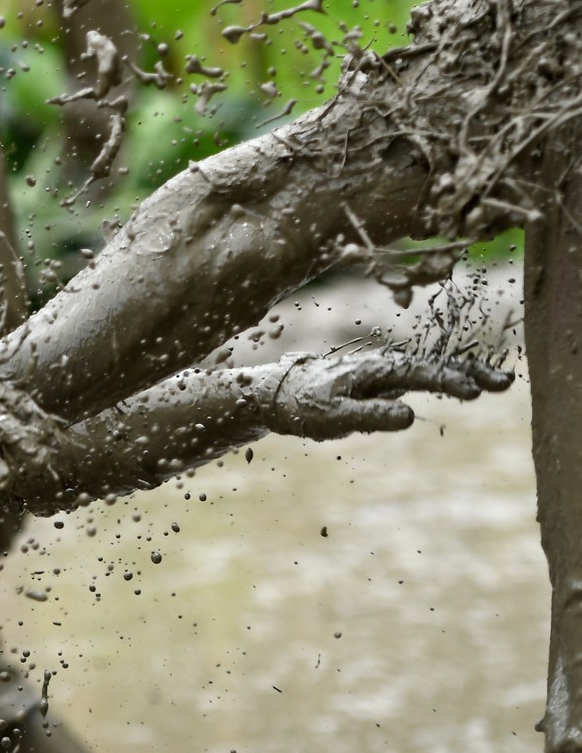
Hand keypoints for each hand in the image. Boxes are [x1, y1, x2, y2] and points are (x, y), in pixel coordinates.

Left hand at [264, 351, 512, 440]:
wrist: (277, 393)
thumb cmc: (303, 406)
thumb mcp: (333, 416)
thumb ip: (369, 416)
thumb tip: (409, 415)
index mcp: (372, 370)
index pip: (418, 374)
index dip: (447, 381)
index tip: (474, 391)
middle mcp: (382, 365)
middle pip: (433, 365)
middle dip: (469, 371)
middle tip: (505, 382)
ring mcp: (383, 372)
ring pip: (429, 369)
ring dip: (463, 373)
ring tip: (496, 382)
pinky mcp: (381, 381)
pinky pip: (419, 377)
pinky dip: (445, 378)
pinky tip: (464, 385)